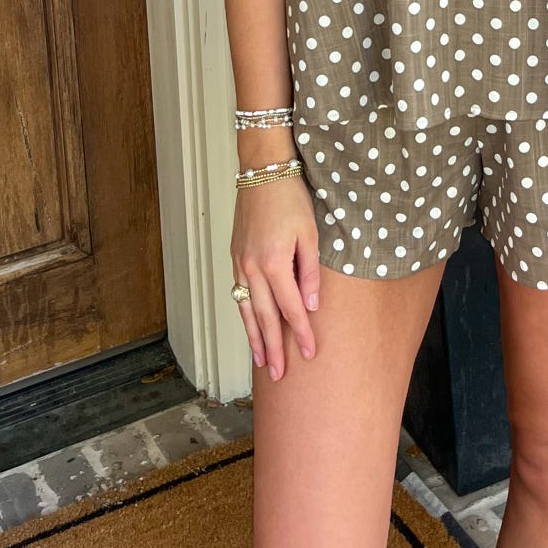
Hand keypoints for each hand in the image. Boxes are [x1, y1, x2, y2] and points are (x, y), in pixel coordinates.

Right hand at [230, 151, 321, 379]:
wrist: (262, 172)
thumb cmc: (291, 198)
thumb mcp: (311, 234)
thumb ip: (310, 273)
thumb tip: (312, 306)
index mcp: (274, 263)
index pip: (290, 309)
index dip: (301, 334)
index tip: (310, 354)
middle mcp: (252, 268)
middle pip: (264, 318)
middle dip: (274, 348)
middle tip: (281, 375)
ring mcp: (240, 263)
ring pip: (247, 310)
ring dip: (255, 338)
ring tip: (262, 363)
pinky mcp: (236, 257)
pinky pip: (240, 294)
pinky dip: (245, 315)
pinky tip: (251, 327)